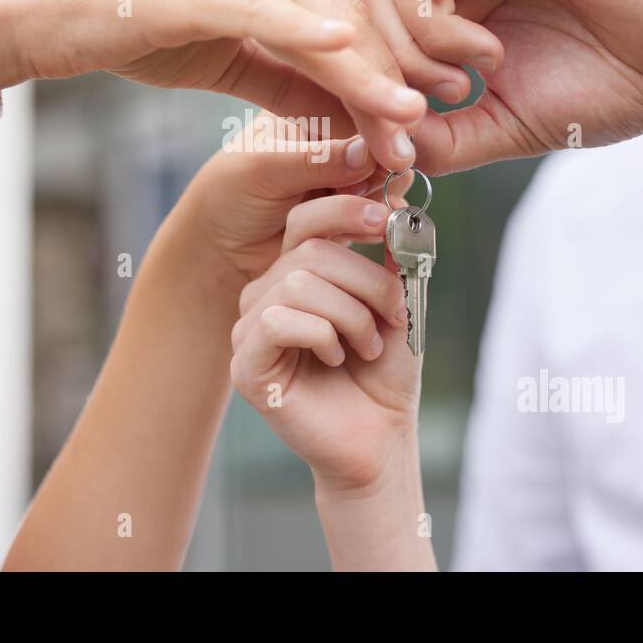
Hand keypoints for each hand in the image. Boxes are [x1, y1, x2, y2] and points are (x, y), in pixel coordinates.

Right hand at [0, 0, 426, 169]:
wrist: (48, 16)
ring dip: (364, 70)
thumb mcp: (223, 61)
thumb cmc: (130, 32)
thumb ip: (282, 78)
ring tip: (404, 114)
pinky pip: (262, 8)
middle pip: (343, 22)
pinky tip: (345, 51)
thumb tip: (338, 109)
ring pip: (315, 20)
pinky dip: (304, 31)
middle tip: (431, 122)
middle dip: (389, 77)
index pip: (343, 27)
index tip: (418, 119)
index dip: (382, 74)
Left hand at [182, 113, 388, 284]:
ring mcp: (348, 172)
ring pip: (391, 180)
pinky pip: (382, 212)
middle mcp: (335, 134)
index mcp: (309, 103)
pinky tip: (344, 233)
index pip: (359, 103)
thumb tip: (368, 151)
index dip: (377, 129)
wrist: (221, 251)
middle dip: (377, 171)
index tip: (381, 158)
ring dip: (372, 202)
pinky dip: (369, 225)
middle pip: (386, 141)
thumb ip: (314, 160)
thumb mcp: (261, 169)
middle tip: (353, 192)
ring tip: (341, 216)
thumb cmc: (227, 198)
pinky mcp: (355, 208)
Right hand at [229, 194, 419, 491]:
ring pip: (297, 283)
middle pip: (310, 250)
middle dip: (367, 282)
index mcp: (296, 271)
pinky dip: (321, 335)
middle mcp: (266, 292)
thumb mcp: (397, 302)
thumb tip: (394, 203)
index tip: (389, 225)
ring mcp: (250, 328)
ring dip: (351, 314)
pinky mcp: (245, 365)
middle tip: (393, 317)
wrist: (381, 438)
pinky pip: (276, 321)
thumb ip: (390, 256)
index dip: (346, 212)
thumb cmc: (386, 372)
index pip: (306, 218)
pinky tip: (336, 357)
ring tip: (367, 346)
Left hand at [365, 0, 642, 173]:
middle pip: (372, 1)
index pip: (371, 38)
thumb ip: (442, 139)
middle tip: (459, 91)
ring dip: (420, 24)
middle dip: (395, 61)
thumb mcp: (506, 127)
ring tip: (482, 60)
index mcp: (453, 24)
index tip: (407, 128)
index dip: (371, 84)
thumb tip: (381, 146)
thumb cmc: (610, 90)